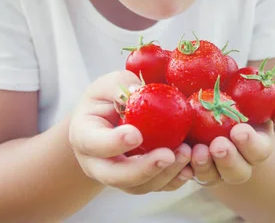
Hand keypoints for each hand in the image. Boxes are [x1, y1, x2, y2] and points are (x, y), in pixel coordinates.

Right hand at [69, 71, 193, 194]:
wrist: (109, 121)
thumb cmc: (107, 99)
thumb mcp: (108, 85)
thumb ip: (120, 86)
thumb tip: (137, 92)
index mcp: (84, 136)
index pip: (95, 144)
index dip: (114, 143)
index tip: (136, 135)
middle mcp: (97, 163)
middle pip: (116, 176)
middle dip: (144, 168)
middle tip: (168, 155)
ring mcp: (118, 176)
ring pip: (139, 186)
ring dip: (164, 174)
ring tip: (185, 153)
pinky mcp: (139, 181)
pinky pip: (156, 188)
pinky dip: (174, 180)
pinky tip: (189, 167)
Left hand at [190, 89, 274, 186]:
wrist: (213, 100)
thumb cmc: (245, 97)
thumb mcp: (267, 95)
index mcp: (257, 145)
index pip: (259, 151)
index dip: (250, 144)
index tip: (239, 130)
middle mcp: (237, 162)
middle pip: (237, 172)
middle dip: (229, 160)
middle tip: (218, 145)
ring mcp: (213, 167)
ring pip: (211, 177)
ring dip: (205, 166)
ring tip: (197, 150)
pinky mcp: (191, 165)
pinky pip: (186, 174)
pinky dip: (183, 168)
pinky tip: (180, 154)